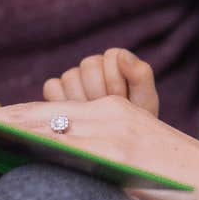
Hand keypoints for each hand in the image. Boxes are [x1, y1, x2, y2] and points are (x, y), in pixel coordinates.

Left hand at [0, 98, 198, 199]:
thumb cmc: (181, 190)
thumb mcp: (133, 169)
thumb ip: (97, 164)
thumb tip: (55, 175)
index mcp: (113, 116)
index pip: (49, 114)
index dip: (10, 117)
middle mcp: (110, 114)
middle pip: (40, 112)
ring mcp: (115, 129)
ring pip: (48, 124)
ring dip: (8, 128)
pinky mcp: (122, 148)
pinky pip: (71, 143)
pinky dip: (37, 142)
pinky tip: (10, 147)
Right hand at [43, 48, 159, 115]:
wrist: (118, 144)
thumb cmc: (134, 120)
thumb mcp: (146, 99)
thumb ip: (140, 74)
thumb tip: (122, 54)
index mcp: (115, 62)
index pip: (110, 57)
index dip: (116, 80)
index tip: (122, 99)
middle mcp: (92, 67)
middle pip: (89, 65)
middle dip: (101, 91)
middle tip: (108, 109)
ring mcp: (73, 79)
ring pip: (70, 77)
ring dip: (83, 99)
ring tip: (94, 115)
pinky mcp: (55, 92)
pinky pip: (52, 87)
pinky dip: (62, 101)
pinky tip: (76, 116)